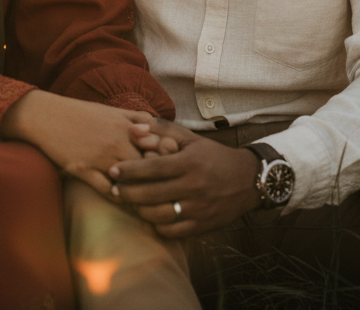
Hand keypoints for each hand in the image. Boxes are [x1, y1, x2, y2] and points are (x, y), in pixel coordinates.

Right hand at [0, 90, 161, 196]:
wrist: (45, 116)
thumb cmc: (79, 113)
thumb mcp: (110, 110)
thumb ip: (134, 118)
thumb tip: (156, 128)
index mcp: (125, 124)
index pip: (159, 144)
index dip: (169, 157)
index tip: (175, 167)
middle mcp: (117, 140)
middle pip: (149, 165)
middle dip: (160, 178)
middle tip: (170, 191)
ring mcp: (101, 156)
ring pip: (132, 181)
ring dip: (142, 193)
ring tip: (153, 204)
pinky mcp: (84, 170)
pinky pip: (109, 192)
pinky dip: (121, 199)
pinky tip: (127, 203)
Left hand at [108, 121, 261, 237]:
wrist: (248, 180)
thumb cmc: (213, 156)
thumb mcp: (190, 138)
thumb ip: (162, 130)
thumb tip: (134, 128)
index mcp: (189, 162)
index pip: (151, 168)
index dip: (128, 170)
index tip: (112, 170)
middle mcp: (193, 187)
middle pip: (150, 194)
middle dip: (127, 193)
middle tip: (113, 189)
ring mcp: (198, 209)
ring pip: (159, 215)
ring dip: (139, 210)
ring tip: (129, 203)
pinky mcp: (202, 226)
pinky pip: (172, 231)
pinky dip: (157, 225)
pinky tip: (149, 216)